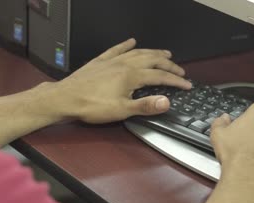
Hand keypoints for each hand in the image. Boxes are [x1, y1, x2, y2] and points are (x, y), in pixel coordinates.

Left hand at [52, 38, 191, 123]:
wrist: (66, 98)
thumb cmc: (92, 106)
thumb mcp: (121, 110)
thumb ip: (145, 105)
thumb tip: (167, 102)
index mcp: (131, 76)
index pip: (159, 77)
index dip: (175, 81)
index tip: (187, 84)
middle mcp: (123, 64)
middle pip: (151, 60)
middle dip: (168, 65)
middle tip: (179, 70)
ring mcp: (111, 61)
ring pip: (137, 52)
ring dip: (152, 52)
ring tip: (164, 54)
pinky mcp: (99, 61)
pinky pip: (116, 49)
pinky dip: (125, 45)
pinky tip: (131, 41)